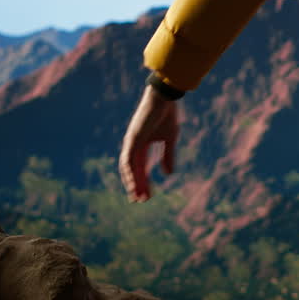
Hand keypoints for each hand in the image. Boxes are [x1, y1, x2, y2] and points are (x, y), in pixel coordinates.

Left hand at [119, 84, 179, 201]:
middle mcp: (134, 145)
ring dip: (132, 183)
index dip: (144, 182)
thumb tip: (168, 175)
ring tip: (136, 197)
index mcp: (143, 144)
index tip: (148, 196)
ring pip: (128, 168)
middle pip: (133, 170)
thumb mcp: (170, 140)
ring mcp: (132, 142)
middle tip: (140, 201)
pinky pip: (128, 161)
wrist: (165, 98)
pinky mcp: (132, 139)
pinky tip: (132, 185)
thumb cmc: (167, 115)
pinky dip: (130, 174)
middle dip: (137, 186)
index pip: (141, 167)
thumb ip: (168, 157)